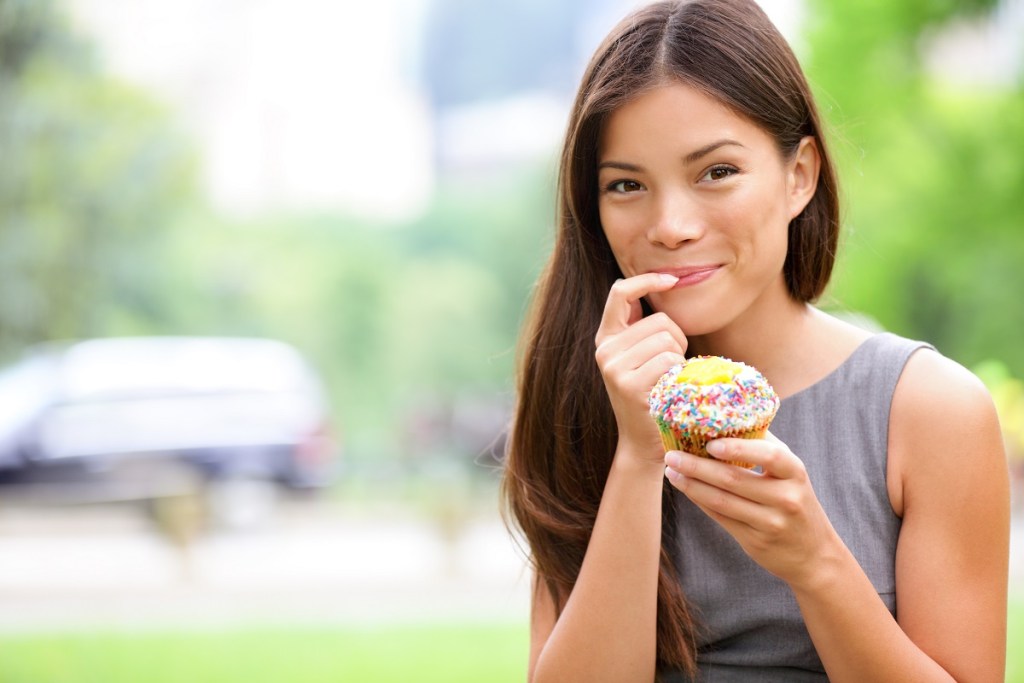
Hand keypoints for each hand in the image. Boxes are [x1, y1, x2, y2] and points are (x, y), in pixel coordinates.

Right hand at [594, 273, 686, 465]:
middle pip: (659, 320)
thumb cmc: (652, 396)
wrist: (643, 443)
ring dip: (679, 358)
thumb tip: (662, 283)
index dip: (647, 280)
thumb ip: (643, 327)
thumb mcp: (641, 358)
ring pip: (667, 339)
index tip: (670, 280)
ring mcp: (614, 367)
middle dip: (677, 339)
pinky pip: (668, 359)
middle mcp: (605, 350)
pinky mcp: (629, 384)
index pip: (620, 292)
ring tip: (670, 379)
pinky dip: (678, 372)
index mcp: (606, 339)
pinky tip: (670, 389)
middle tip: (671, 366)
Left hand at [664, 433, 840, 586]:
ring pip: (722, 501)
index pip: (770, 456)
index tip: (711, 443)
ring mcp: (770, 522)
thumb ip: (765, 448)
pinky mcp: (754, 541)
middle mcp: (786, 498)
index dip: (739, 448)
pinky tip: (685, 487)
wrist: (814, 554)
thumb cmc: (795, 500)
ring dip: (691, 484)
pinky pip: (720, 517)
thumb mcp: (790, 474)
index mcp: (795, 473)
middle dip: (697, 466)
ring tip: (671, 470)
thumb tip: (728, 418)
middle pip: (734, 479)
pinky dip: (699, 500)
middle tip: (671, 454)